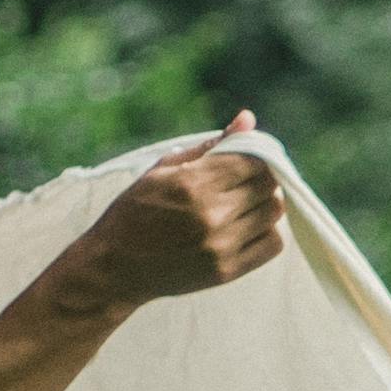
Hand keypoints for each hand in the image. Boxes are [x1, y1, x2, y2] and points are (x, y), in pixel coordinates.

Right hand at [52, 114, 288, 310]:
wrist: (115, 269)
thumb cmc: (134, 212)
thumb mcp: (163, 170)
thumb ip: (209, 146)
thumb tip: (248, 119)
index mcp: (193, 184)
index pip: (253, 160)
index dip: (256, 155)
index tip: (246, 158)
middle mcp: (211, 215)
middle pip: (268, 185)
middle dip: (261, 177)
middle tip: (245, 180)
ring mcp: (221, 246)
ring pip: (275, 213)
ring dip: (265, 203)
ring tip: (245, 203)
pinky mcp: (227, 272)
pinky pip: (272, 245)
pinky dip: (267, 231)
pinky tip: (248, 226)